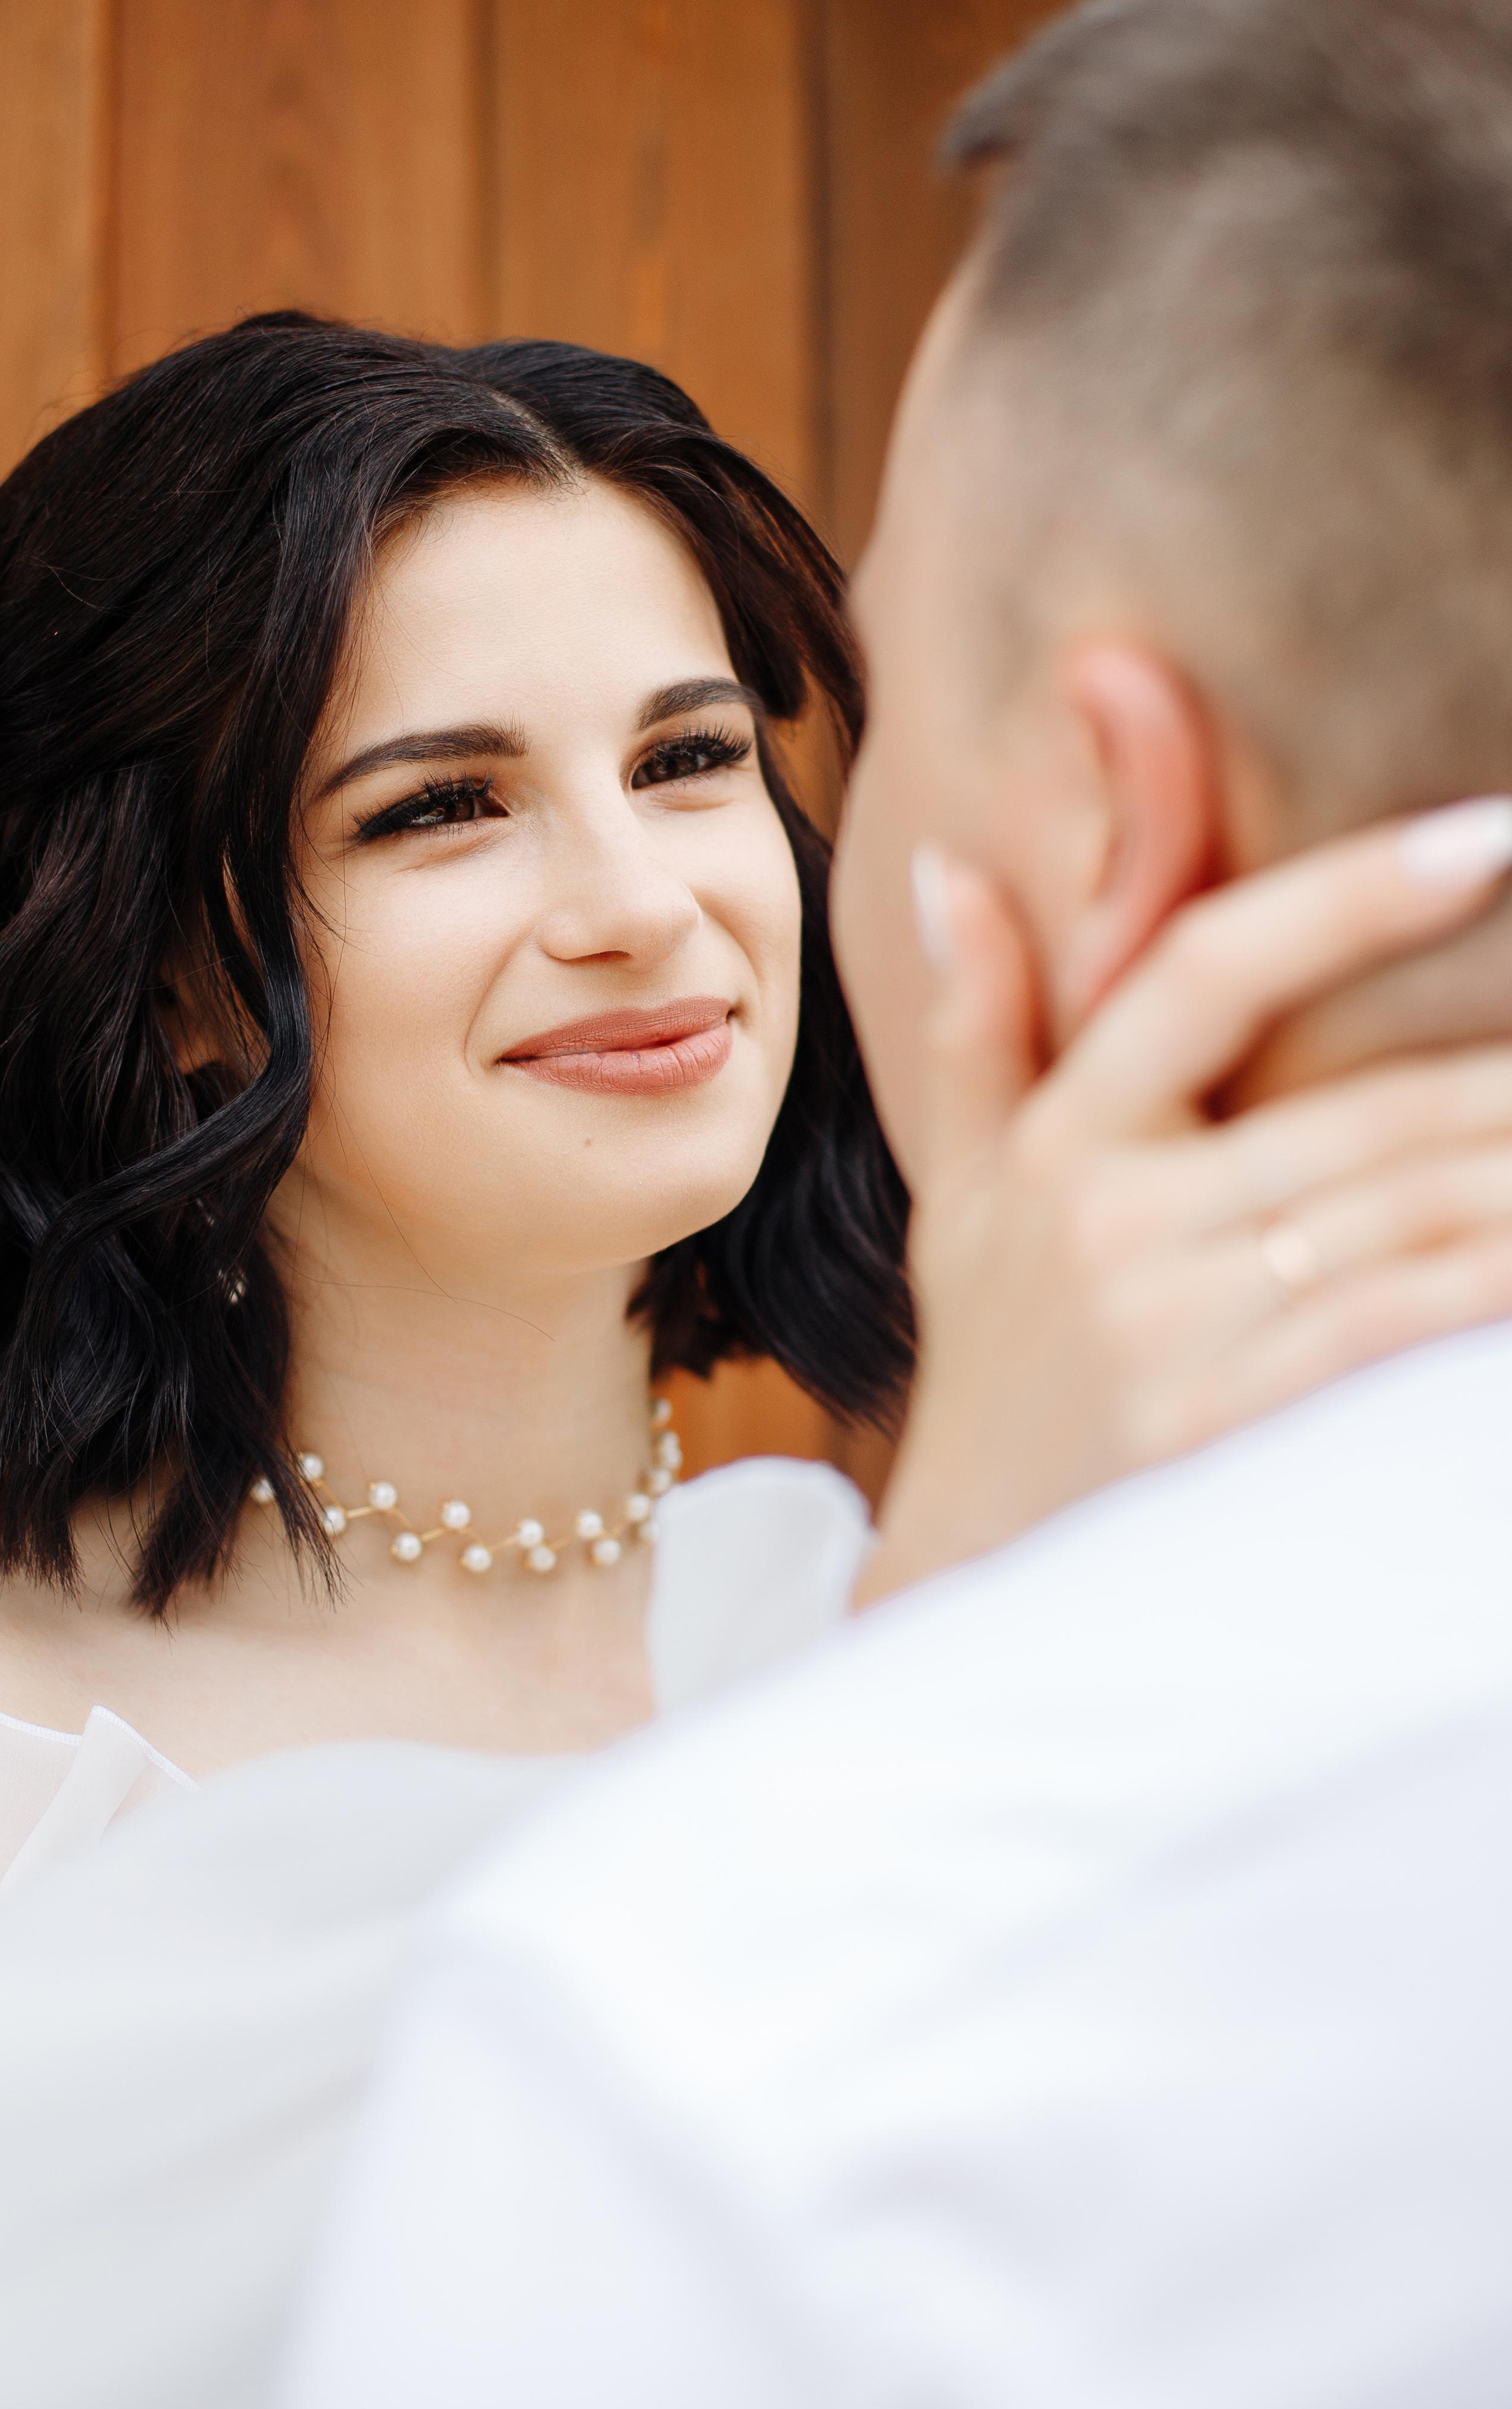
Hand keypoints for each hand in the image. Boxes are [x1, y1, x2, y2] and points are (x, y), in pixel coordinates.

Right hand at [863, 800, 1511, 1604]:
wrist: (975, 1573)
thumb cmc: (993, 1365)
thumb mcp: (962, 1196)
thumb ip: (975, 1030)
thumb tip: (953, 870)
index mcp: (1061, 1142)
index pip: (1206, 970)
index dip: (1352, 894)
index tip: (1485, 834)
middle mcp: (1112, 1223)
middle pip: (1365, 1109)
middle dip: (1509, 1074)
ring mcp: (1171, 1330)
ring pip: (1411, 1212)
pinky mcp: (1225, 1428)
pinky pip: (1402, 1322)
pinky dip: (1485, 1286)